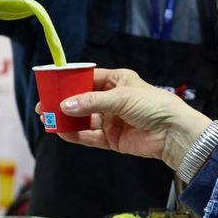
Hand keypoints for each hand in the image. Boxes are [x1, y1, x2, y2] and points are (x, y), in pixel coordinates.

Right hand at [49, 68, 210, 169]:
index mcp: (117, 80)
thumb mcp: (120, 97)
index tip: (51, 85)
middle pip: (82, 100)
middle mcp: (113, 99)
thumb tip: (65, 105)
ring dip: (67, 120)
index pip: (87, 79)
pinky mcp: (113, 139)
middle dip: (63, 103)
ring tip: (49, 120)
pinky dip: (76, 135)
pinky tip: (62, 133)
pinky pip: (90, 136)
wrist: (173, 133)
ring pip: (83, 119)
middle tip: (44, 107)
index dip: (69, 82)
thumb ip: (91, 102)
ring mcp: (112, 120)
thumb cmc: (153, 105)